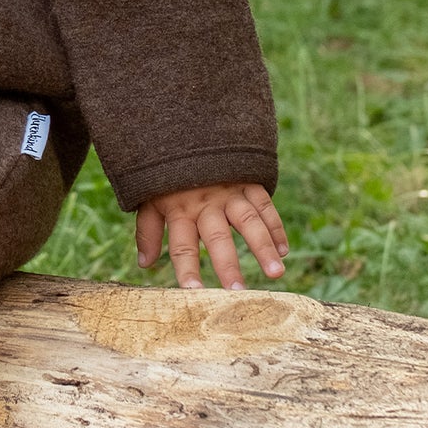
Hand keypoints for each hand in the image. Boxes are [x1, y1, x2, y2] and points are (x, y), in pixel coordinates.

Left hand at [136, 182, 286, 289]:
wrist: (189, 134)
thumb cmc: (167, 177)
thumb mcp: (149, 199)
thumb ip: (147, 231)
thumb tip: (144, 265)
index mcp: (179, 210)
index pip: (182, 245)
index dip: (187, 268)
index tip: (193, 293)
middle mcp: (205, 203)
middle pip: (217, 237)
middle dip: (227, 264)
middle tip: (237, 292)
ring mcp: (229, 192)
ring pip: (249, 221)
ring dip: (263, 247)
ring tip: (275, 273)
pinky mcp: (248, 182)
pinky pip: (265, 205)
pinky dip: (275, 227)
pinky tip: (283, 250)